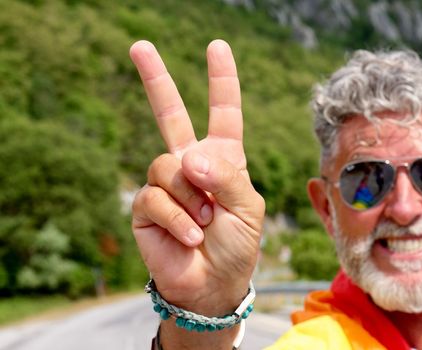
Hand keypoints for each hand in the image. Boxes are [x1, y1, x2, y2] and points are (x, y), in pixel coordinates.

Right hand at [129, 40, 264, 348]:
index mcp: (223, 159)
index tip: (217, 47)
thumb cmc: (237, 244)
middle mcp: (191, 164)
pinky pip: (156, 196)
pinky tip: (189, 236)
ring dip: (193, 199)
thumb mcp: (248, 207)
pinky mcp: (145, 205)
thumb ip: (225, 176)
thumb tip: (188, 156)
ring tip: (205, 224)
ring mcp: (166, 183)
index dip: (221, 81)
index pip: (223, 113)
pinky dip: (178, 218)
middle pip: (171, 115)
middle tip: (139, 46)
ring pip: (169, 167)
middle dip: (156, 80)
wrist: (213, 284)